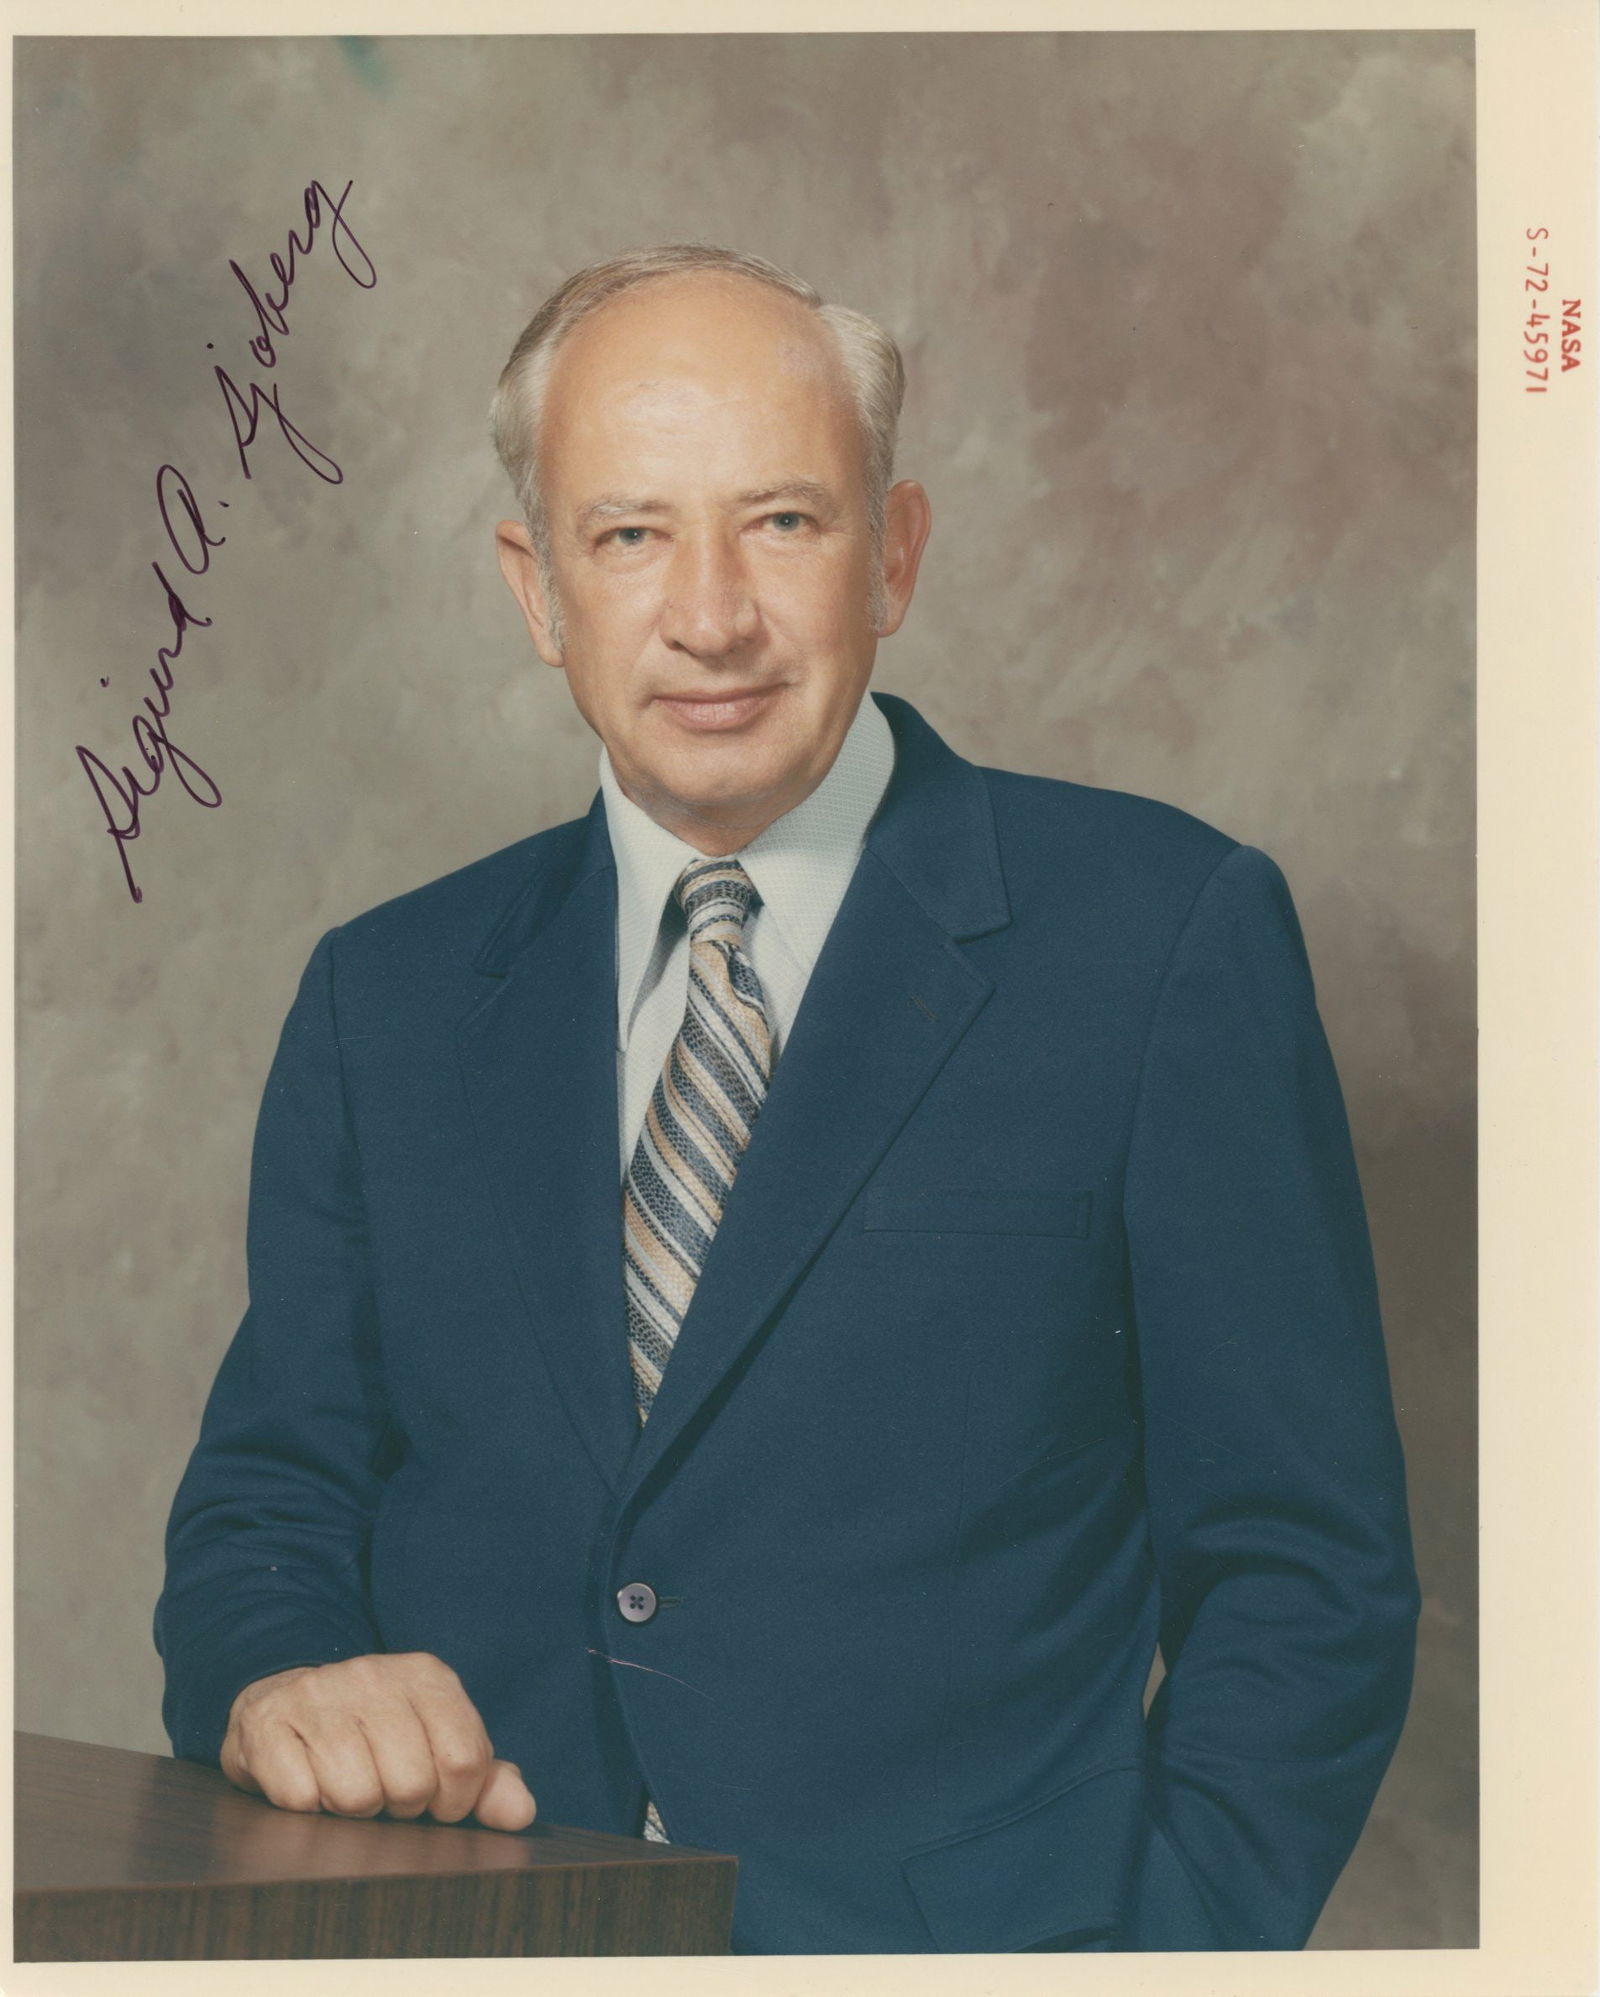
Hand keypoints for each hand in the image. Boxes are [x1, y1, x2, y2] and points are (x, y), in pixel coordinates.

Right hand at [220, 1652, 536, 1829]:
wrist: (288, 1697)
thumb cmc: (376, 1735)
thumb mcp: (437, 1745)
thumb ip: (487, 1781)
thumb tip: (521, 1814)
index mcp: (427, 1677)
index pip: (464, 1760)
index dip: (453, 1802)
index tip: (434, 1801)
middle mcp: (374, 1674)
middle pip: (411, 1784)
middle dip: (399, 1808)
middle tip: (383, 1790)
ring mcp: (318, 1693)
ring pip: (355, 1795)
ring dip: (351, 1810)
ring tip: (344, 1784)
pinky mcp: (267, 1721)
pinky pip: (299, 1797)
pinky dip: (305, 1806)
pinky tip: (307, 1780)